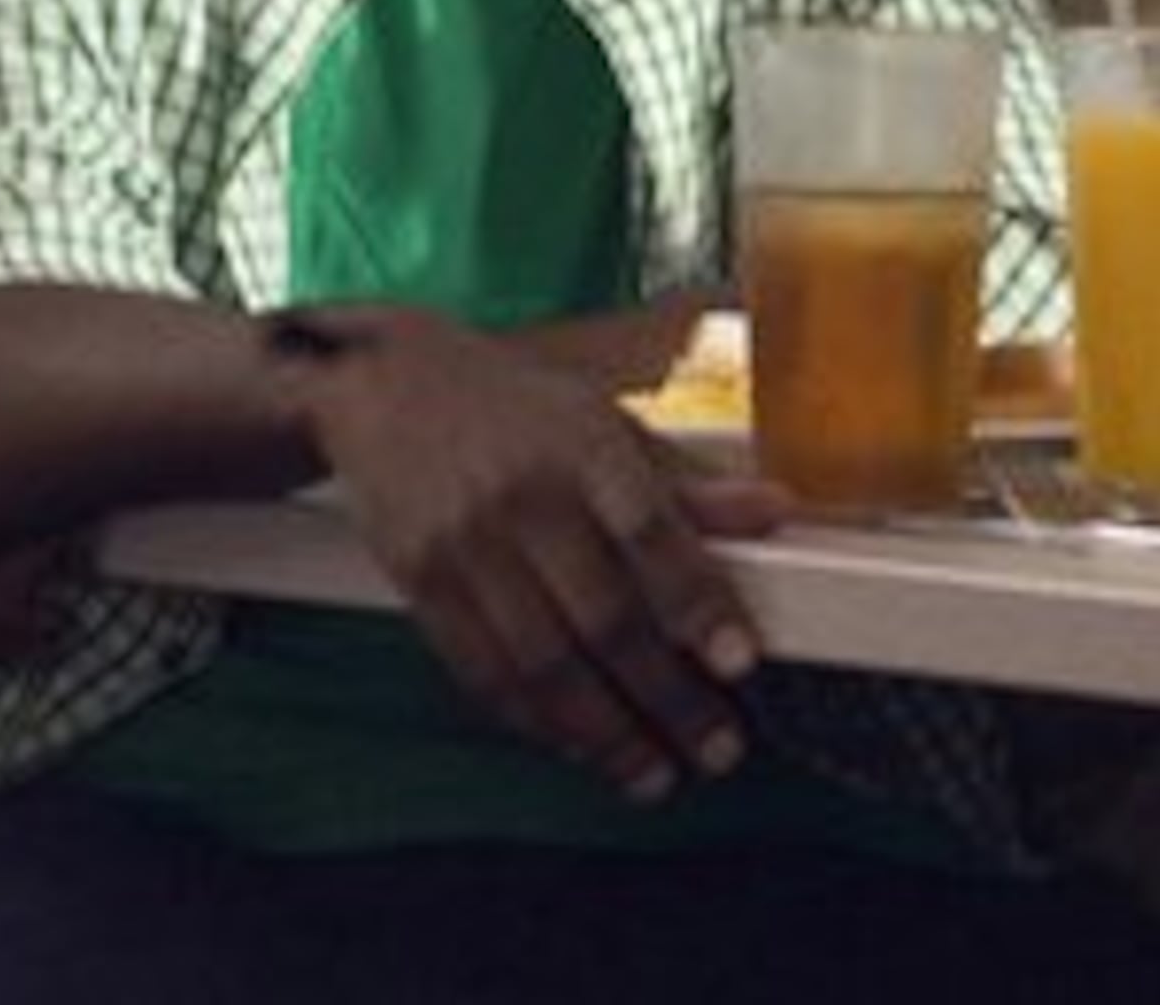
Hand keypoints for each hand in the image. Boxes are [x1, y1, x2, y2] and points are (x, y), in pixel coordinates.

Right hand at [290, 308, 788, 802]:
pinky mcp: (420, 583)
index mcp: (584, 448)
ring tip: (654, 774)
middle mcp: (525, 500)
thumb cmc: (516, 404)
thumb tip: (776, 510)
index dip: (698, 603)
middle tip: (717, 748)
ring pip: (542, 662)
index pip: (650, 533)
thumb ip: (688, 483)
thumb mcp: (607, 420)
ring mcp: (466, 546)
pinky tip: (577, 745)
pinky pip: (481, 670)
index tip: (740, 663)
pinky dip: (534, 719)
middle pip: (603, 617)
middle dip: (666, 697)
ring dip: (604, 732)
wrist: (384, 385)